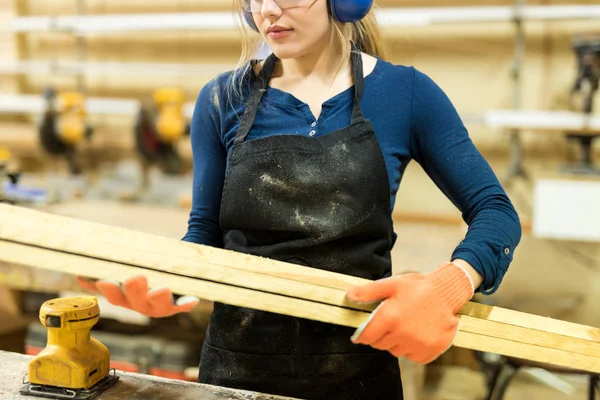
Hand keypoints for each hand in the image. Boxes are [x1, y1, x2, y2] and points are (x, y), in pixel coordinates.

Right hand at [77, 275, 198, 317]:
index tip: (103, 280)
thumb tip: (79, 273)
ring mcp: (161, 306)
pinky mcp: (179, 304)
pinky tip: (193, 301)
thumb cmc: (144, 271)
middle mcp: (142, 305)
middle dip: (135, 290)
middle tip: (135, 278)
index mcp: (126, 298)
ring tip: (161, 289)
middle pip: (136, 301)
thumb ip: (107, 270)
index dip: (108, 290)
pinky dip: (187, 303)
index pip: (114, 295)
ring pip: (159, 305)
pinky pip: (184, 304)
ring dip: (159, 298)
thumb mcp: (124, 269)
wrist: (171, 275)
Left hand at [346, 261, 473, 363]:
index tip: (361, 334)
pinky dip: (410, 349)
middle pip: (380, 344)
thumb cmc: (418, 287)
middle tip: (387, 324)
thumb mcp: (391, 284)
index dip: (361, 335)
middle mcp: (402, 334)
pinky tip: (415, 335)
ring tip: (403, 327)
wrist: (447, 293)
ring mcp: (416, 344)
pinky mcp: (428, 351)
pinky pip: (412, 357)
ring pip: (395, 351)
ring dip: (395, 342)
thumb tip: (349, 294)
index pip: (367, 336)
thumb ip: (368, 291)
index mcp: (390, 317)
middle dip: (379, 336)